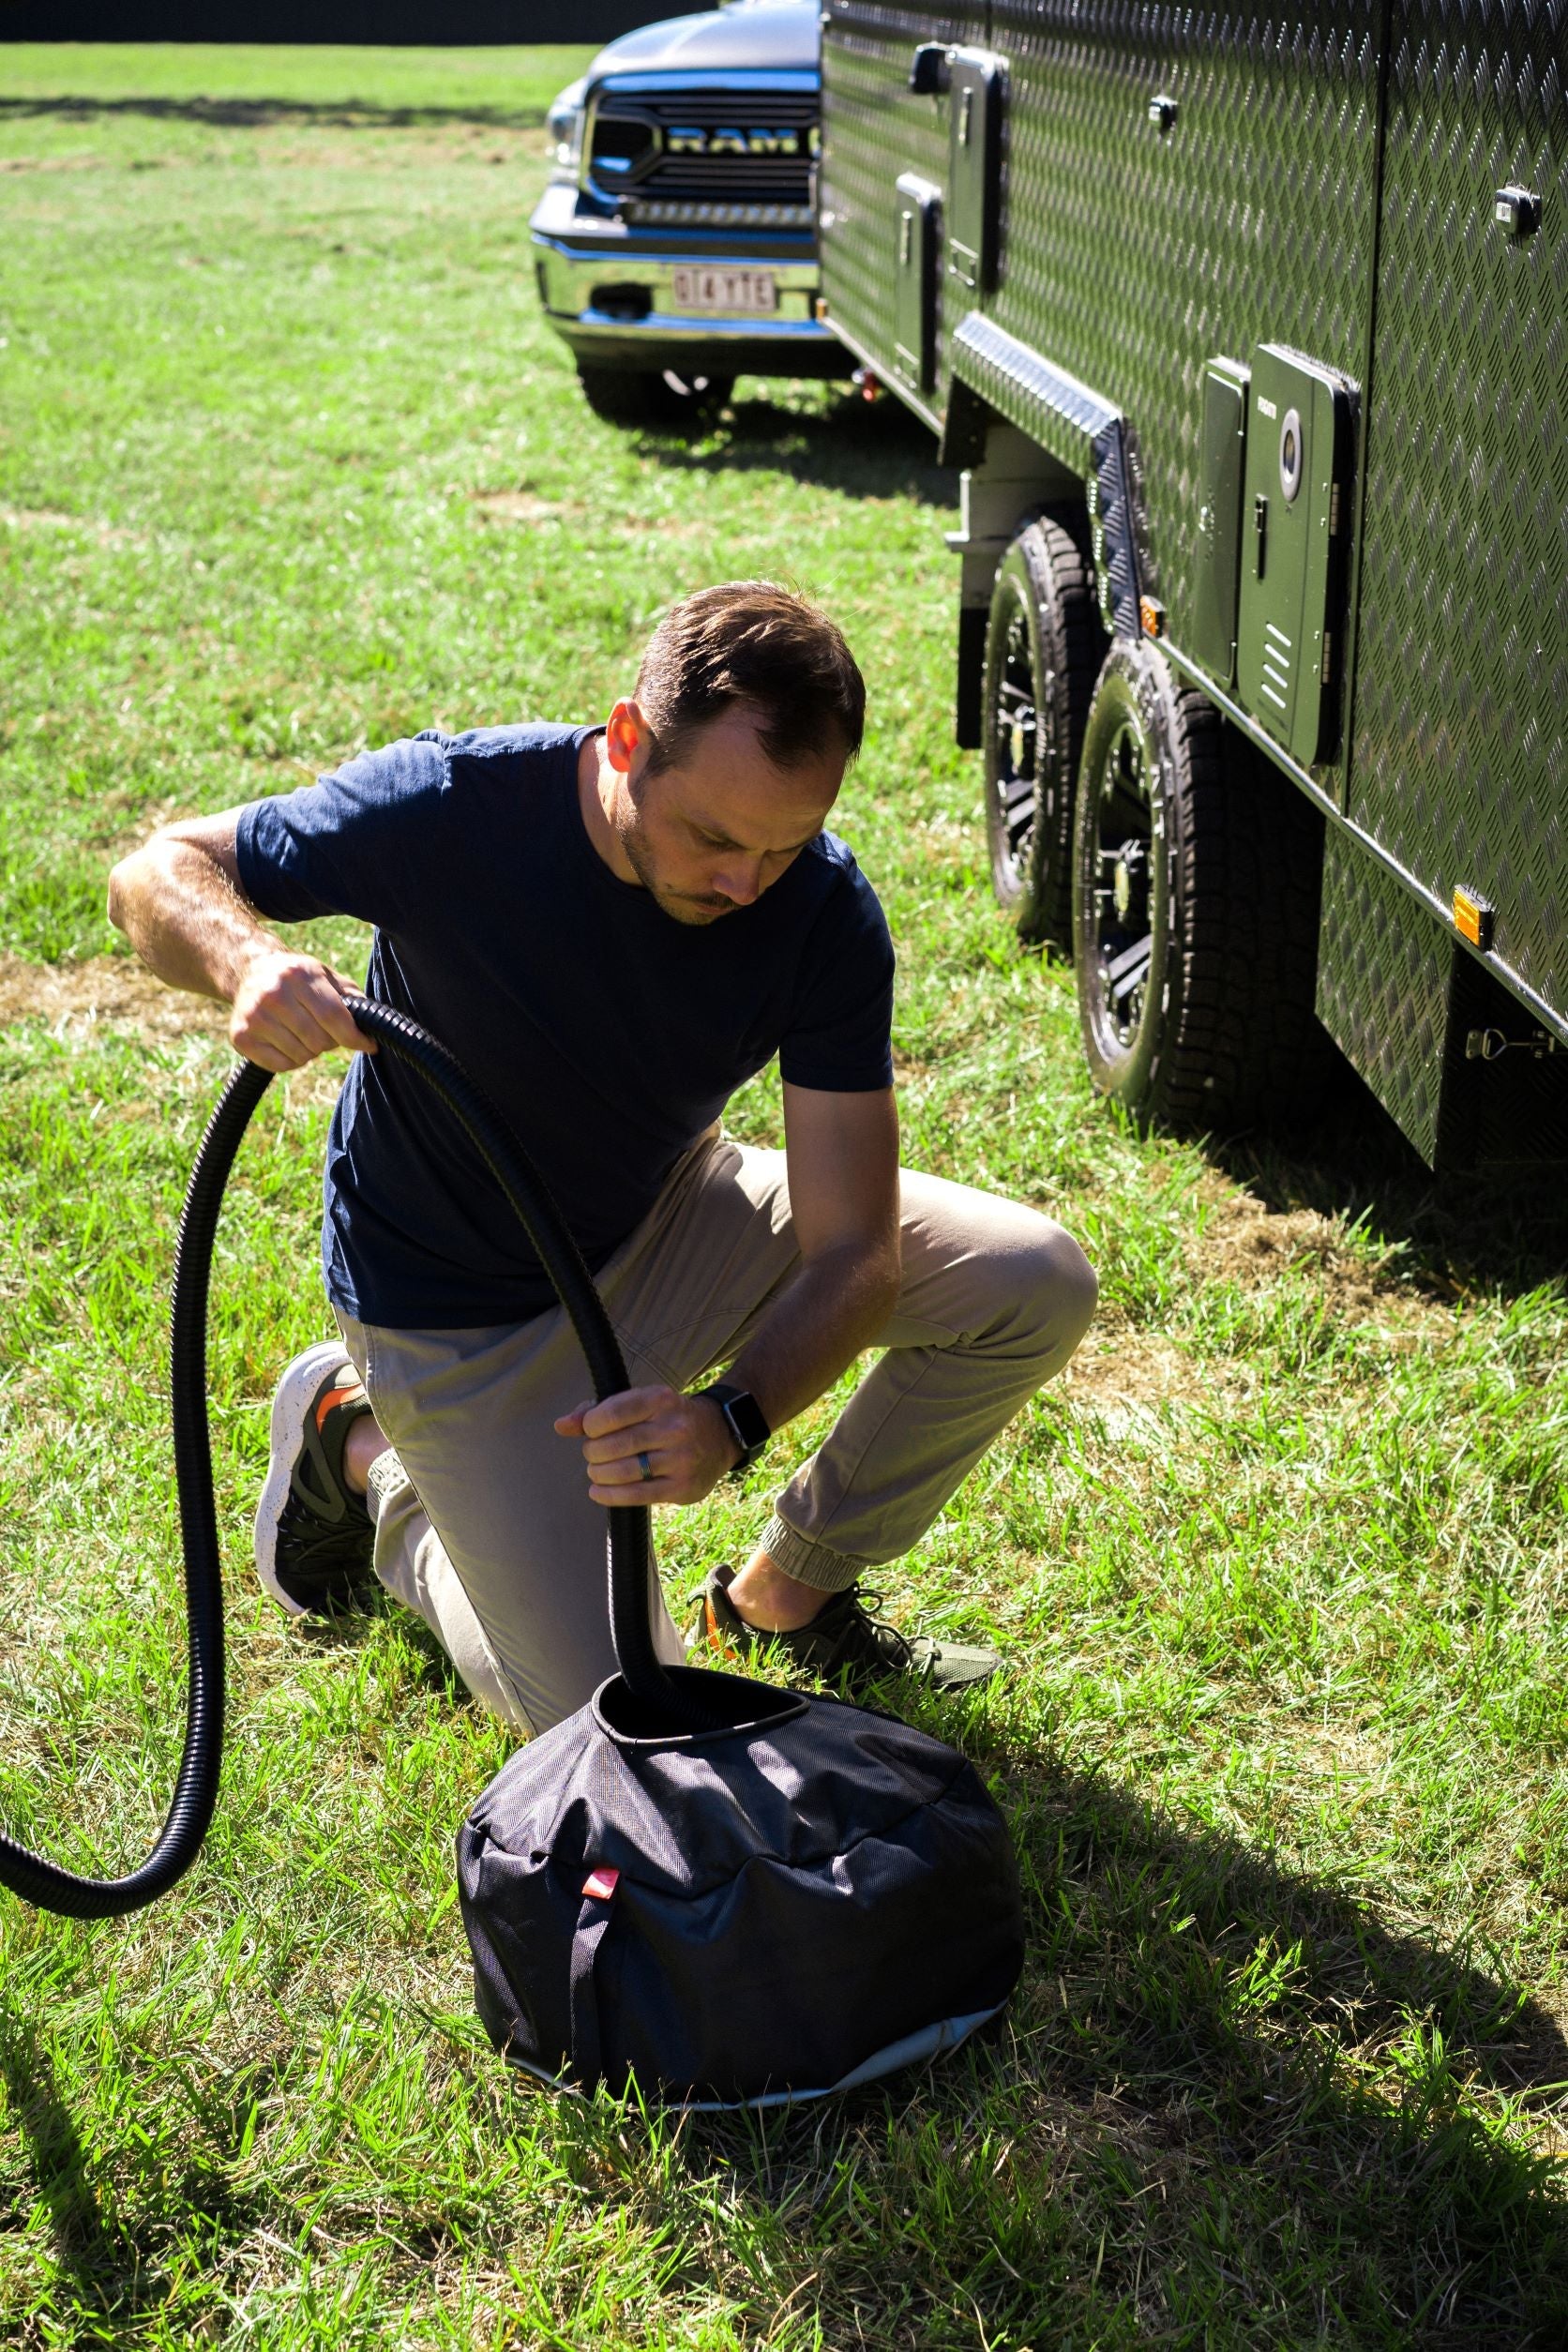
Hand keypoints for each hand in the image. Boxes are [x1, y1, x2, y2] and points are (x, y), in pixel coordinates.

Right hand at [230, 949, 375, 1072]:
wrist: (250, 971)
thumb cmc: (297, 978)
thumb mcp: (325, 975)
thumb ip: (352, 996)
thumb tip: (372, 1025)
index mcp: (299, 975)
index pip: (333, 1017)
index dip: (354, 1037)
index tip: (369, 1046)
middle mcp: (273, 994)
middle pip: (318, 1040)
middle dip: (329, 1042)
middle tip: (323, 1031)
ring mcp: (254, 1016)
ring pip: (301, 1055)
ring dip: (309, 1051)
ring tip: (301, 1032)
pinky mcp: (240, 1036)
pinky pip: (281, 1065)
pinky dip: (291, 1060)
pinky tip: (285, 1041)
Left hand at [554, 1385, 738, 1507]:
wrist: (719, 1435)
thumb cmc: (666, 1418)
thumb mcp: (640, 1403)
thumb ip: (598, 1411)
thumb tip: (561, 1426)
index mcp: (661, 1399)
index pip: (612, 1413)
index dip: (590, 1426)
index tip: (591, 1431)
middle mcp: (674, 1428)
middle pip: (614, 1446)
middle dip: (593, 1453)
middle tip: (593, 1455)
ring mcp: (681, 1459)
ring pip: (623, 1472)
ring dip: (599, 1474)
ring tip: (596, 1472)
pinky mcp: (683, 1486)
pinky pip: (637, 1495)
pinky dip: (610, 1495)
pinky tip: (598, 1491)